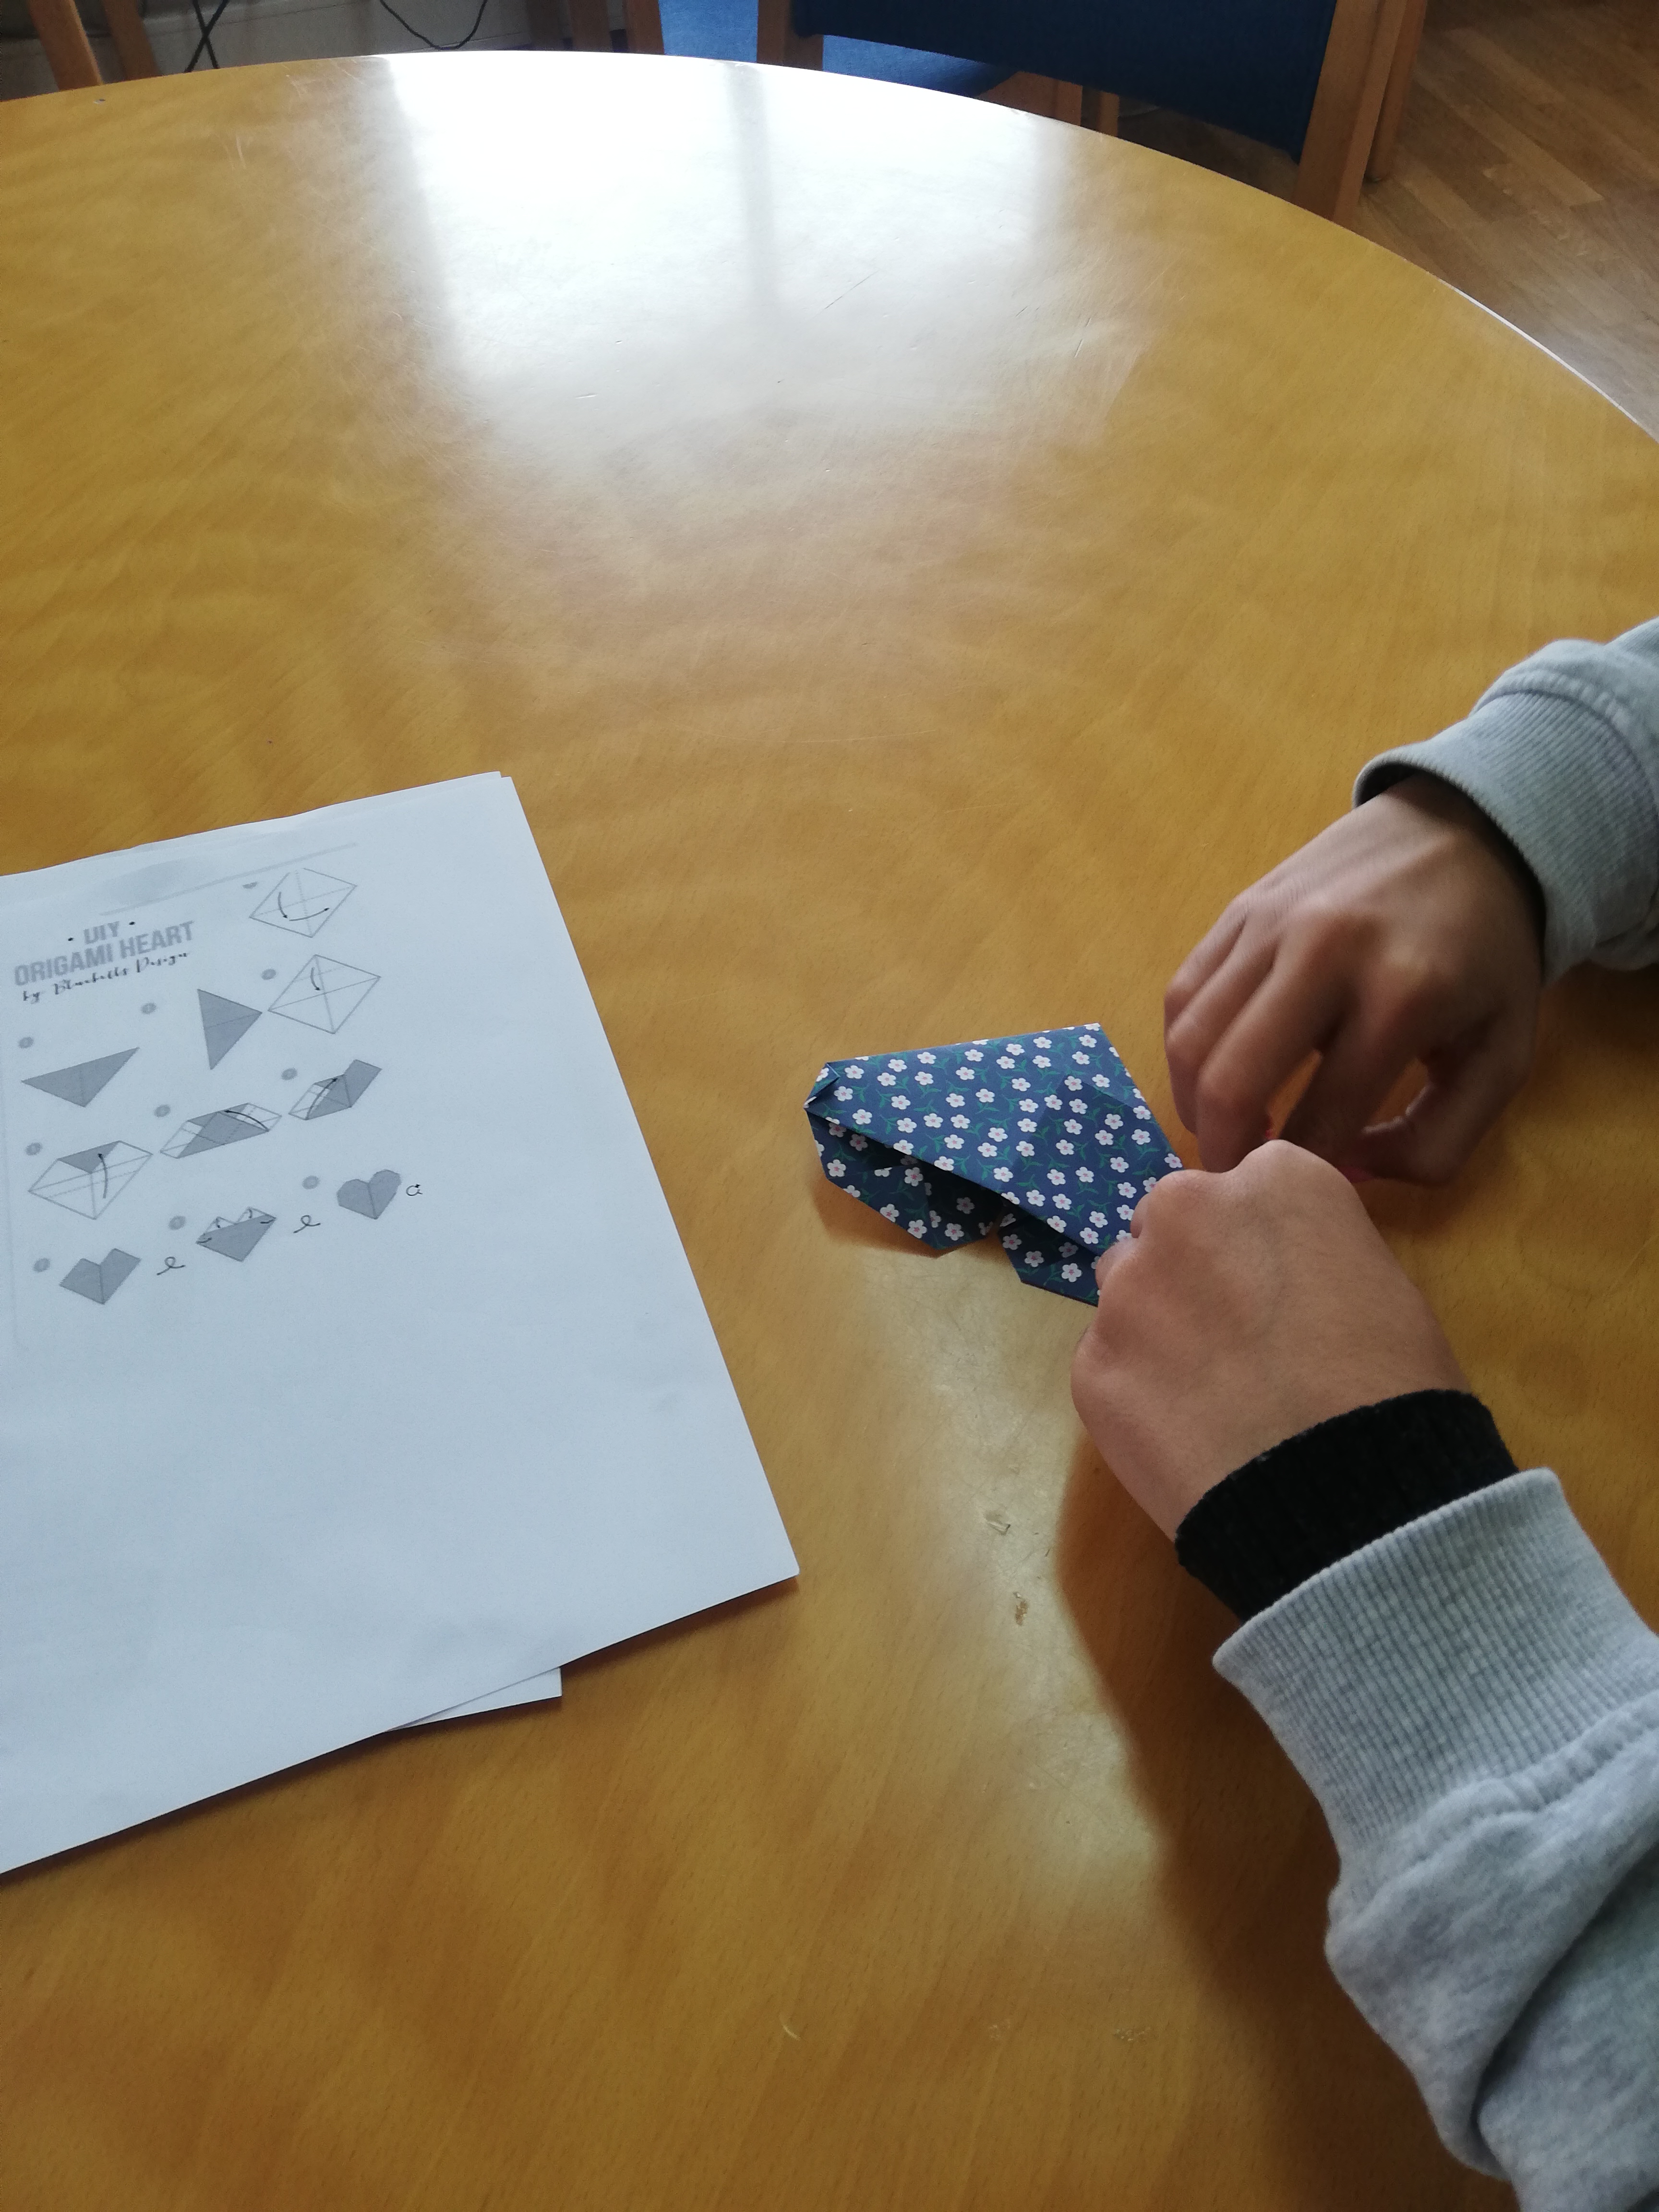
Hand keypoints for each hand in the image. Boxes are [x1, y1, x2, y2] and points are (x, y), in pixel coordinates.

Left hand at [1070, 1143, 1465, 1536]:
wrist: (1348, 1500)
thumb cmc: (1394, 1390)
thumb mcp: (1377, 1284)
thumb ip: (1307, 1250)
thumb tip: (1272, 1276)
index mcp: (1273, 1179)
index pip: (1243, 1187)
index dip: (1258, 1244)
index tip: (1277, 1290)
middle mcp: (1185, 1210)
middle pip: (1167, 1225)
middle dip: (1191, 1269)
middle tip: (1234, 1341)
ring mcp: (1127, 1289)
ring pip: (1126, 1290)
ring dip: (1153, 1324)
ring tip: (1206, 1394)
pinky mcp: (1090, 1365)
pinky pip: (1106, 1362)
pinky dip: (1136, 1392)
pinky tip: (1183, 1435)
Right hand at [1164, 776, 1543, 1182]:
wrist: (1466, 835)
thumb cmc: (1486, 961)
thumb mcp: (1501, 1058)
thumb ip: (1438, 1140)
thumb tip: (1346, 1173)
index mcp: (1402, 998)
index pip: (1322, 1117)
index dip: (1303, 1171)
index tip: (1304, 1189)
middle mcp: (1324, 953)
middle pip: (1232, 1081)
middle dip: (1224, 1149)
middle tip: (1237, 1178)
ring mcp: (1272, 924)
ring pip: (1191, 1038)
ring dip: (1193, 1103)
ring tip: (1224, 1128)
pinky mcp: (1240, 907)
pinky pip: (1183, 992)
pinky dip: (1185, 1049)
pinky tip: (1213, 1073)